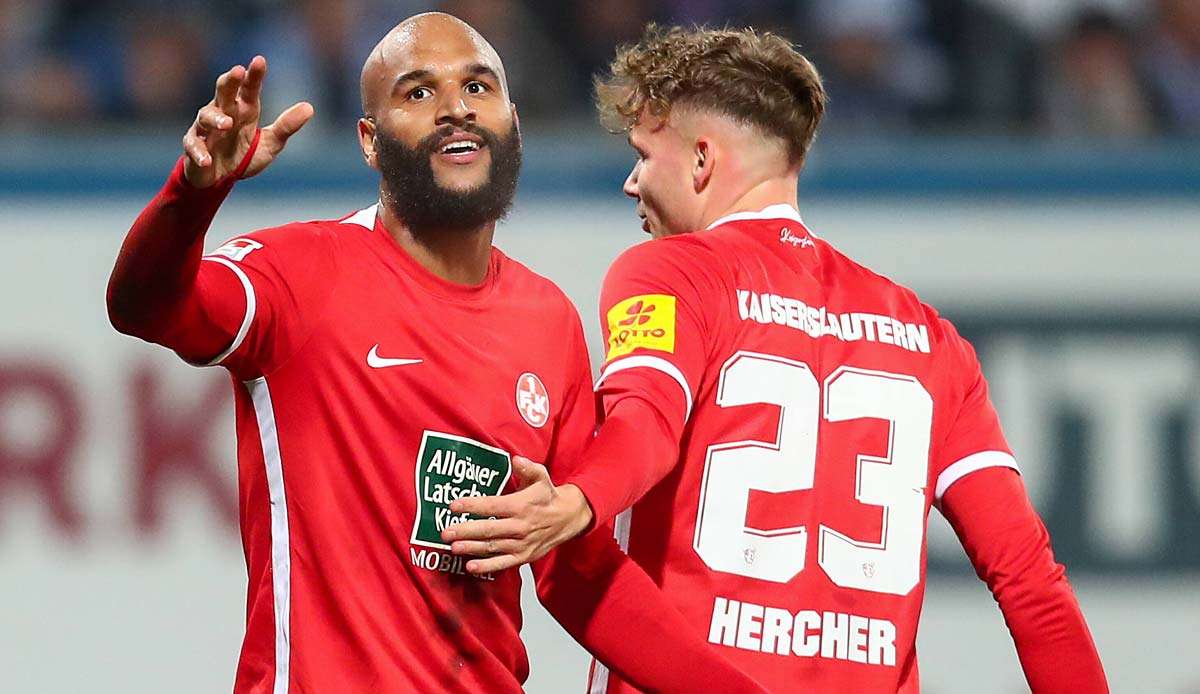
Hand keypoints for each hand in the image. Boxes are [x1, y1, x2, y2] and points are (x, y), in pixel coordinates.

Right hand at [182, 55, 313, 187]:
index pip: (249, 88)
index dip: (254, 75)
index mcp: (244, 109)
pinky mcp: (194, 147)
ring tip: (227, 124)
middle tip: (237, 71)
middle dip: (230, 81)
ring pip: (206, 116)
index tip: (260, 60)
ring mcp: (206, 129)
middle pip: (224, 92)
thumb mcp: (270, 143)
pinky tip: (208, 160)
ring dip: (215, 119)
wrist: (220, 179)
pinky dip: (199, 152)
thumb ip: (286, 126)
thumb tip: (310, 107)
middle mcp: (224, 113)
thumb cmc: (244, 155)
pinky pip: (193, 145)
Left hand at [440, 456, 593, 574]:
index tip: (453, 506)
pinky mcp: (523, 556)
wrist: (568, 518)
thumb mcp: (541, 477)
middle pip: (488, 529)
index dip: (471, 506)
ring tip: (453, 547)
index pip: (492, 506)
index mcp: (521, 505)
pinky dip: (487, 566)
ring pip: (492, 547)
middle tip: (445, 532)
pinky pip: (503, 563)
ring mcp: (521, 543)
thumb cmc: (548, 497)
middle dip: (465, 530)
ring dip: (471, 548)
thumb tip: (516, 460)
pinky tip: (471, 566)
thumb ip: (528, 468)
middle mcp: (520, 526)